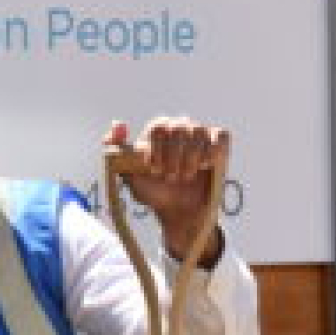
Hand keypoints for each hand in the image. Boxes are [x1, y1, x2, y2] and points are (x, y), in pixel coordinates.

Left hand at [106, 117, 230, 260]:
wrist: (179, 210)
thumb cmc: (153, 190)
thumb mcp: (128, 174)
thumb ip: (115, 149)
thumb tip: (118, 124)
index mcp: (157, 131)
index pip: (158, 127)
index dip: (157, 148)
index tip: (154, 169)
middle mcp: (179, 128)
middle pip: (179, 127)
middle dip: (173, 156)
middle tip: (170, 177)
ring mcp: (200, 135)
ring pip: (199, 131)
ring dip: (191, 158)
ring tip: (185, 176)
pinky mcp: (219, 146)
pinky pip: (220, 136)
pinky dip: (213, 151)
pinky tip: (204, 166)